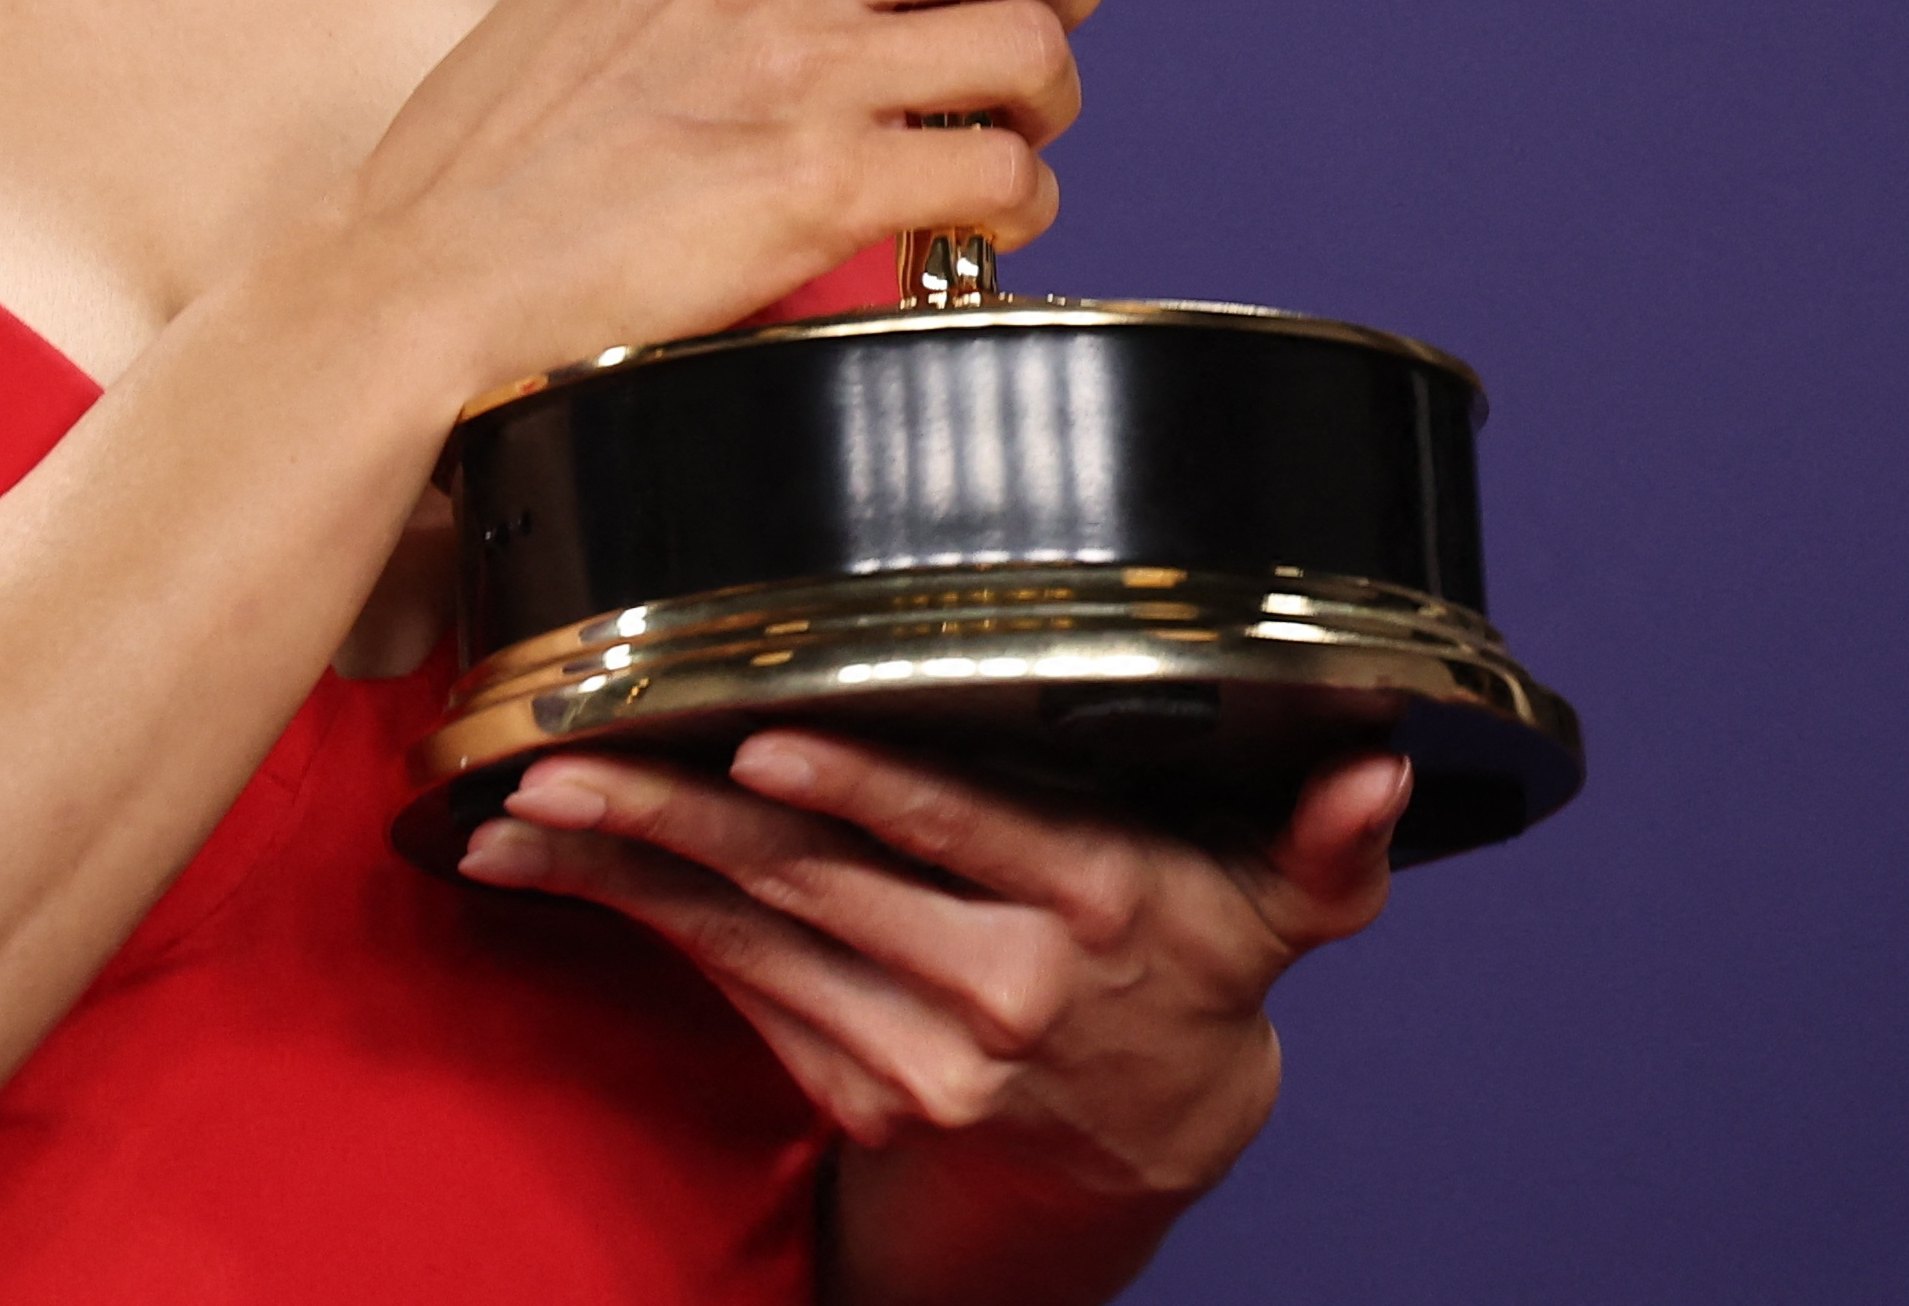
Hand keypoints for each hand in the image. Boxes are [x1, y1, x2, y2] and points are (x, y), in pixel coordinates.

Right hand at [344, 0, 1161, 400]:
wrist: (424, 280)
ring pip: (1033, 45)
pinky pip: (1003, 173)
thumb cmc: (509, 143)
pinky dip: (1017, 203)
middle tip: (1030, 31)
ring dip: (1042, 101)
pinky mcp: (822, 184)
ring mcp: (798, 66)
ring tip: (997, 137)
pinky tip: (973, 217)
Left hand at [456, 733, 1407, 1299]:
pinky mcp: (844, 1085)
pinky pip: (729, 985)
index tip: (771, 741)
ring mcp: (911, 1051)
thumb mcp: (1275, 920)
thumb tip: (1379, 764)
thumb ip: (1325, 845)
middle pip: (819, 882)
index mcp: (1091, 912)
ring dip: (627, 869)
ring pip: (749, 937)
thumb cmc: (1188, 985)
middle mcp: (996, 989)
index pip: (962, 833)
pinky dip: (639, 920)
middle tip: (571, 753)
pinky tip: (556, 865)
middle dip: (682, 815)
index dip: (867, 793)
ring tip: (529, 803)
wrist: (1128, 1167)